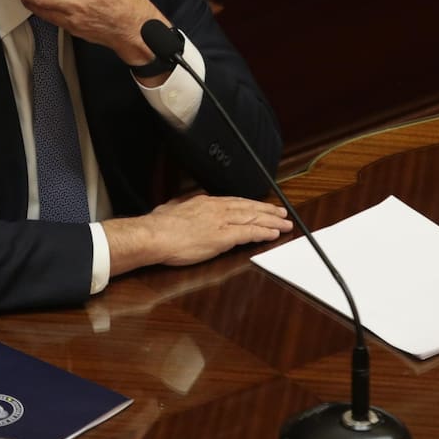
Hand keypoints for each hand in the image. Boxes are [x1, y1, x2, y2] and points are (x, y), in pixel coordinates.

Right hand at [102, 194, 291, 275]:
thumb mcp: (171, 208)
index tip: (258, 205)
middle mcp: (216, 209)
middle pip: (248, 207)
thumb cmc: (158, 226)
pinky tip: (274, 234)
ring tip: (285, 223)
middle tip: (282, 212)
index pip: (233, 201)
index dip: (249, 203)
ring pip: (253, 218)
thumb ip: (181, 207)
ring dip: (271, 221)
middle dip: (267, 210)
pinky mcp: (223, 237)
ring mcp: (221, 222)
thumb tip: (181, 205)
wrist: (154, 235)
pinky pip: (249, 233)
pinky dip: (263, 232)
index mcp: (204, 202)